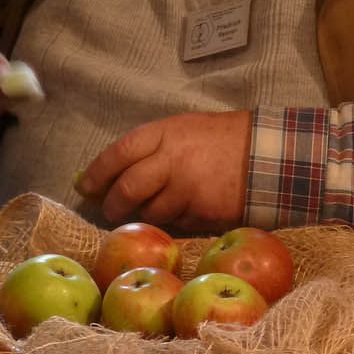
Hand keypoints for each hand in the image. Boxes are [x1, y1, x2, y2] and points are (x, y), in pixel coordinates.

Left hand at [78, 111, 252, 231]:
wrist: (267, 154)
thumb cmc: (221, 140)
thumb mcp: (183, 130)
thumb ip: (150, 149)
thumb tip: (110, 173)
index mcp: (164, 133)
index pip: (118, 153)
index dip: (98, 174)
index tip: (86, 188)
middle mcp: (171, 160)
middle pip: (127, 189)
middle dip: (113, 205)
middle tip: (110, 211)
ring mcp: (187, 188)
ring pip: (150, 212)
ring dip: (146, 216)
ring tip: (154, 210)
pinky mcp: (202, 212)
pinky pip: (177, 223)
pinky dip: (175, 222)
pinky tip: (187, 211)